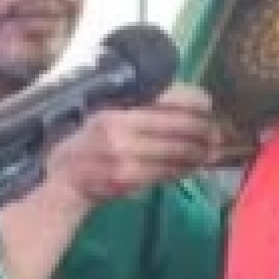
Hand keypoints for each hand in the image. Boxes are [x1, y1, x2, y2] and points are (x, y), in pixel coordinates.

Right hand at [42, 83, 220, 207]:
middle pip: (179, 127)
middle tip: (218, 132)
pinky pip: (166, 172)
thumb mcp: (104, 112)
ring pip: (177, 152)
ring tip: (213, 150)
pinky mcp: (129, 180)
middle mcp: (120, 130)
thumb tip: (184, 102)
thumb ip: (137, 107)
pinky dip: (184, 168)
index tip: (208, 104)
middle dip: (205, 131)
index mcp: (115, 108)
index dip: (194, 101)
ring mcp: (125, 158)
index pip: (167, 98)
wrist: (60, 179)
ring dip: (200, 152)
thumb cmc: (84, 141)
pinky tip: (193, 165)